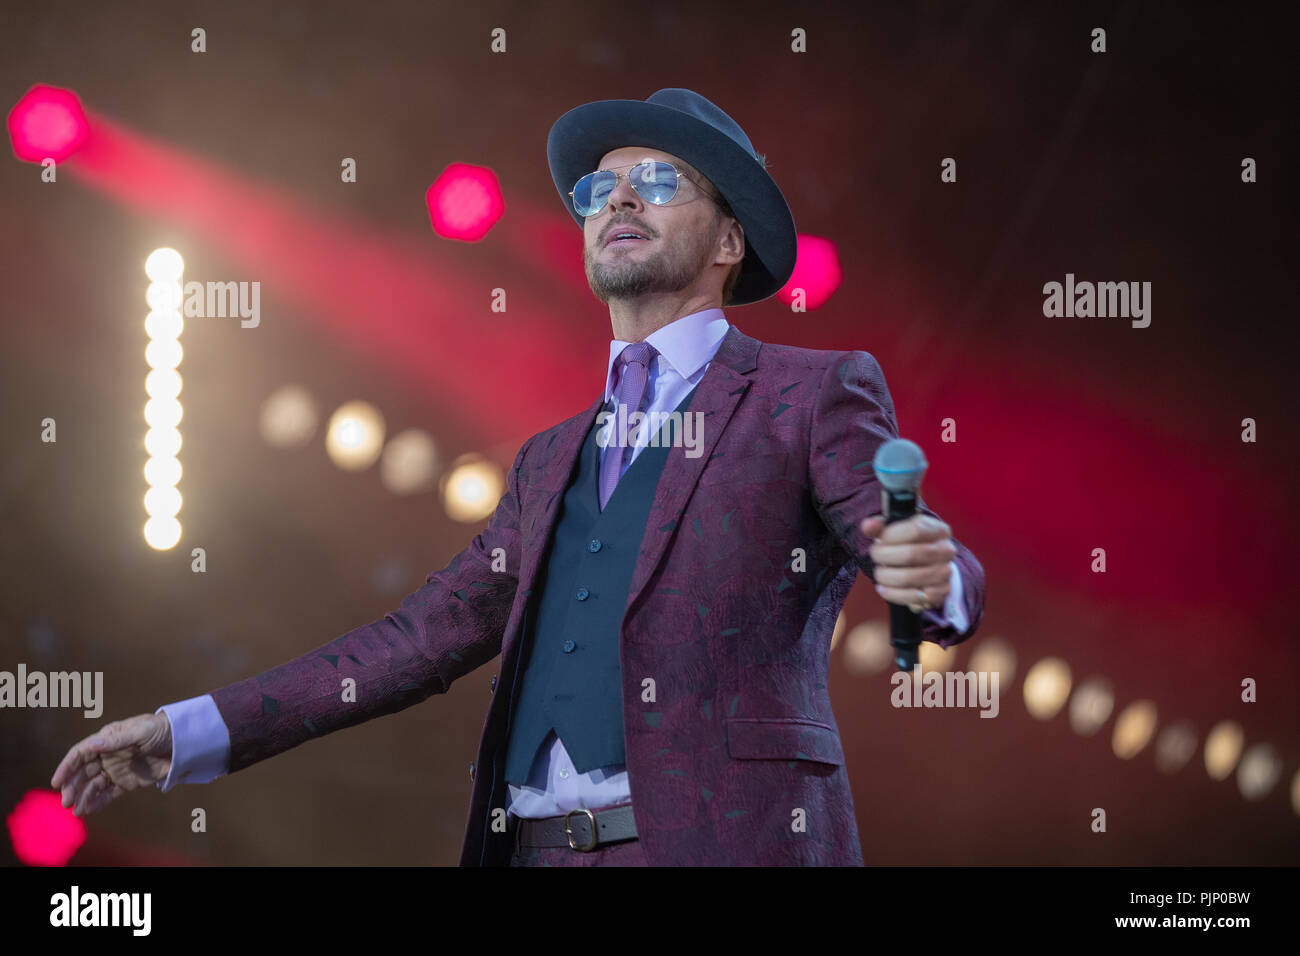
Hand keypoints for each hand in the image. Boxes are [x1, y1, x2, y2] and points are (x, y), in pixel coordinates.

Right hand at [50, 713, 172, 815]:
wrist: (183, 742)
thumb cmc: (160, 730)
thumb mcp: (140, 731)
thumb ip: (117, 740)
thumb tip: (92, 745)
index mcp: (107, 740)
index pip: (80, 754)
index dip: (66, 767)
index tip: (56, 782)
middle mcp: (107, 755)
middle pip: (83, 772)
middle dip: (72, 787)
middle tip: (66, 802)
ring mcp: (116, 769)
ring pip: (93, 785)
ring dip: (84, 797)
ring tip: (77, 811)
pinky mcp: (126, 782)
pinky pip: (108, 794)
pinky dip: (98, 802)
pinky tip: (89, 811)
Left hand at [859, 513, 955, 612]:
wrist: (927, 565)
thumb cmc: (908, 544)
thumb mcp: (895, 530)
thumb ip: (879, 526)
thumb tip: (868, 525)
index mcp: (938, 530)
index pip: (916, 530)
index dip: (892, 535)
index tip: (880, 540)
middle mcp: (946, 550)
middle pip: (911, 554)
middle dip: (885, 556)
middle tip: (875, 556)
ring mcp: (945, 572)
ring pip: (909, 578)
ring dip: (886, 577)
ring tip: (878, 573)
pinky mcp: (940, 592)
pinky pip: (913, 597)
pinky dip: (893, 594)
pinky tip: (883, 588)